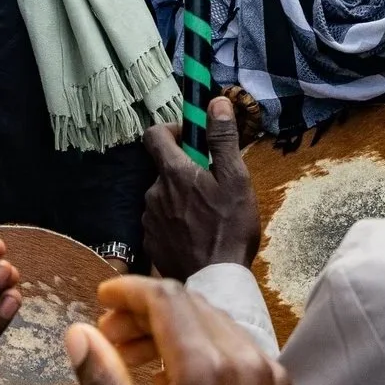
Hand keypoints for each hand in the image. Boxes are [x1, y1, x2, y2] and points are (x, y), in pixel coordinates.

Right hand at [69, 277, 312, 384]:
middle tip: (110, 340)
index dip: (128, 290)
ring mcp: (278, 384)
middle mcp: (252, 363)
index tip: (101, 297)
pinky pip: (247, 361)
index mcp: (210, 368)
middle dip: (148, 314)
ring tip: (141, 365)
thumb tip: (78, 334)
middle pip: (194, 309)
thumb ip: (103, 382)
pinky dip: (212, 359)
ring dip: (180, 335)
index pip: (166, 298)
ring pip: (222, 332)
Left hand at [139, 97, 258, 277]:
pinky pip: (160, 222)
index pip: (154, 134)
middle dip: (185, 170)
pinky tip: (196, 235)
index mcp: (174, 173)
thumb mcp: (236, 179)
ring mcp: (149, 219)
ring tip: (207, 214)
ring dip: (180, 197)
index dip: (171, 130)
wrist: (214, 281)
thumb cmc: (229, 229)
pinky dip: (175, 221)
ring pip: (163, 196)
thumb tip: (216, 103)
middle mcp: (154, 192)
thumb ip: (223, 139)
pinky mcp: (150, 242)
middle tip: (212, 184)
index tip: (190, 138)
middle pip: (163, 168)